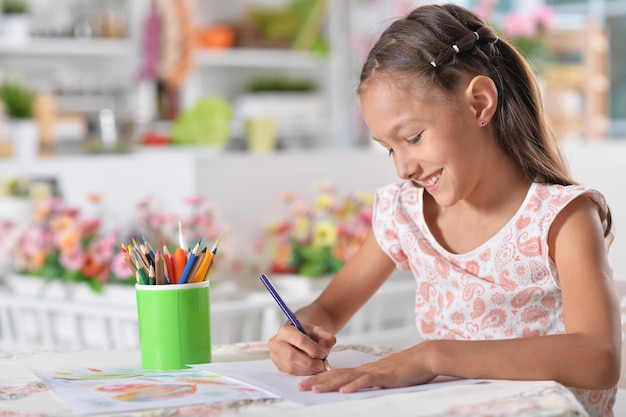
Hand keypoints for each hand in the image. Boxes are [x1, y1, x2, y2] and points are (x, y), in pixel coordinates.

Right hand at [268, 323, 335, 375]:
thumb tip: (324, 349)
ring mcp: (275, 355)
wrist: (301, 338)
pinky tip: (312, 370)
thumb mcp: (320, 332)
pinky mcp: (279, 366)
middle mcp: (276, 342)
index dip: (313, 349)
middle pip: (292, 355)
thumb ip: (326, 338)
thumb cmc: (309, 335)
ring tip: (319, 367)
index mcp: (286, 330)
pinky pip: (291, 373)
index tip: (323, 354)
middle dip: (310, 362)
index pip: (299, 340)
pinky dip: (304, 373)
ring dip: (308, 369)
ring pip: (291, 366)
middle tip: (322, 365)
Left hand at [297, 347, 435, 392]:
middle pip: (337, 375)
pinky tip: (344, 391)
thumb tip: (359, 388)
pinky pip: (367, 381)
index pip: (338, 375)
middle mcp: (366, 369)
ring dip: (329, 383)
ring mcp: (375, 372)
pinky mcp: (386, 376)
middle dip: (317, 381)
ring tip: (314, 389)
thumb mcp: (386, 377)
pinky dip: (355, 386)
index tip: (306, 384)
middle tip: (300, 387)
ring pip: (347, 378)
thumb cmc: (408, 368)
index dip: (321, 379)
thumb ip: (372, 381)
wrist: (426, 357)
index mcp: (365, 370)